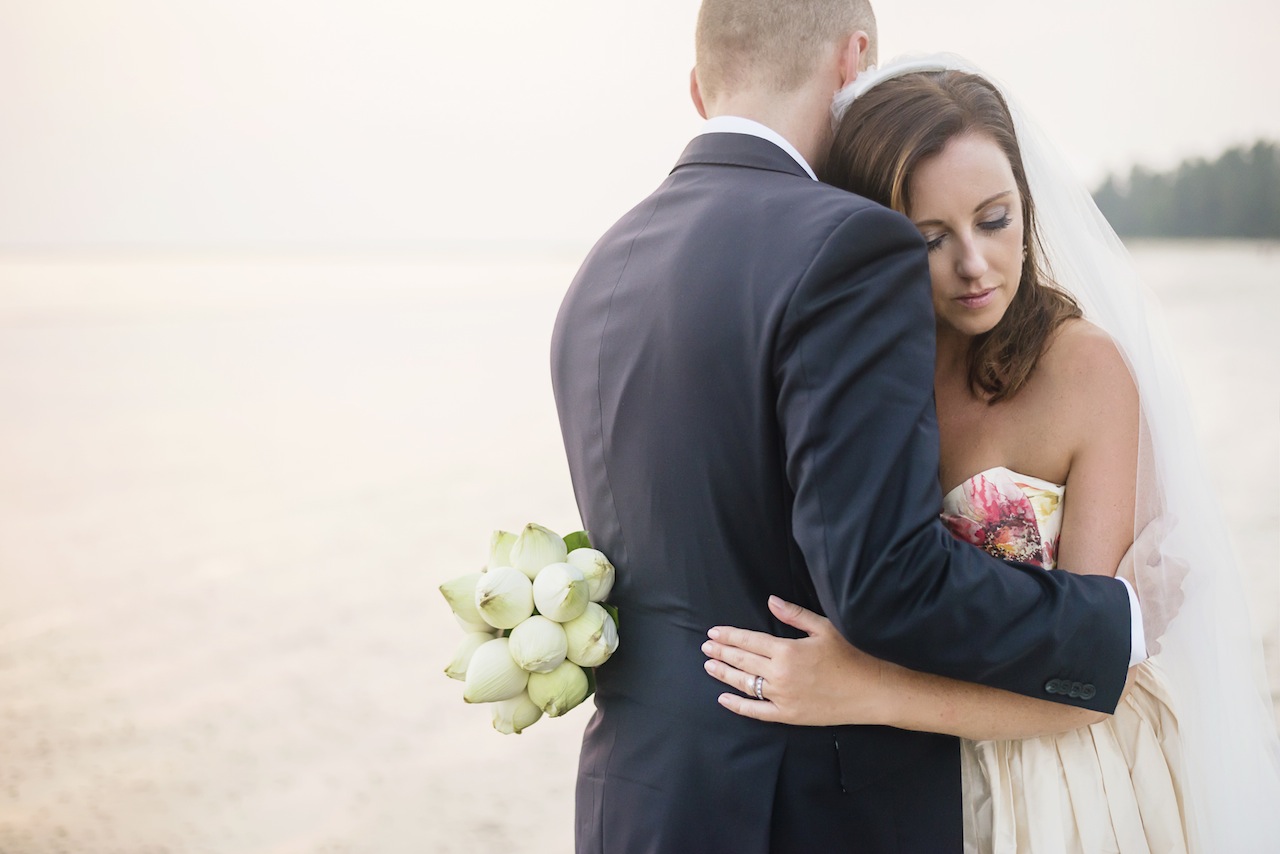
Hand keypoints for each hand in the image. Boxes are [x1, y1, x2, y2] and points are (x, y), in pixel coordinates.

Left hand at [701, 596, 894, 725]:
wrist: (871, 691)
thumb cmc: (851, 655)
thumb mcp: (824, 628)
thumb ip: (794, 615)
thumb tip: (770, 600)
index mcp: (787, 650)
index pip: (749, 641)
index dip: (729, 636)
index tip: (713, 632)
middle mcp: (780, 674)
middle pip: (742, 661)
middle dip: (722, 652)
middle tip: (705, 646)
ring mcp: (783, 697)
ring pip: (745, 685)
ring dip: (724, 674)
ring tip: (709, 666)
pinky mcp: (789, 716)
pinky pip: (757, 712)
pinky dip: (738, 706)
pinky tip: (724, 699)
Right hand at [1116, 514, 1187, 655]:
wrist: (1114, 619)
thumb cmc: (1126, 583)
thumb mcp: (1138, 553)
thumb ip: (1155, 534)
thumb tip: (1173, 517)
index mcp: (1175, 579)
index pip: (1179, 566)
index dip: (1163, 565)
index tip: (1146, 565)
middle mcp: (1176, 600)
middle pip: (1172, 589)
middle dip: (1160, 586)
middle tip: (1136, 582)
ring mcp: (1166, 621)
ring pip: (1164, 611)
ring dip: (1153, 606)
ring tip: (1131, 601)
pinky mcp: (1153, 639)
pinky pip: (1154, 638)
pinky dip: (1146, 633)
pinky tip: (1133, 628)